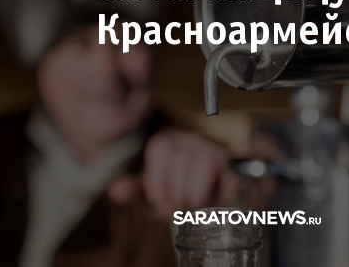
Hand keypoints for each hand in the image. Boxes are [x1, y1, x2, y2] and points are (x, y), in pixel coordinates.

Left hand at [108, 129, 237, 218]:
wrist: (206, 200)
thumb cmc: (176, 194)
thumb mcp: (150, 196)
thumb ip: (133, 192)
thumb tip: (117, 191)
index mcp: (166, 142)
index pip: (161, 149)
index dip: (159, 182)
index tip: (161, 201)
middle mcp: (190, 139)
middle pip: (180, 161)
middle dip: (177, 194)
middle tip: (179, 208)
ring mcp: (212, 149)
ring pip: (203, 164)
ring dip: (197, 194)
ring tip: (194, 205)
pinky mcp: (231, 164)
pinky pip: (228, 169)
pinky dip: (223, 187)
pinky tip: (217, 197)